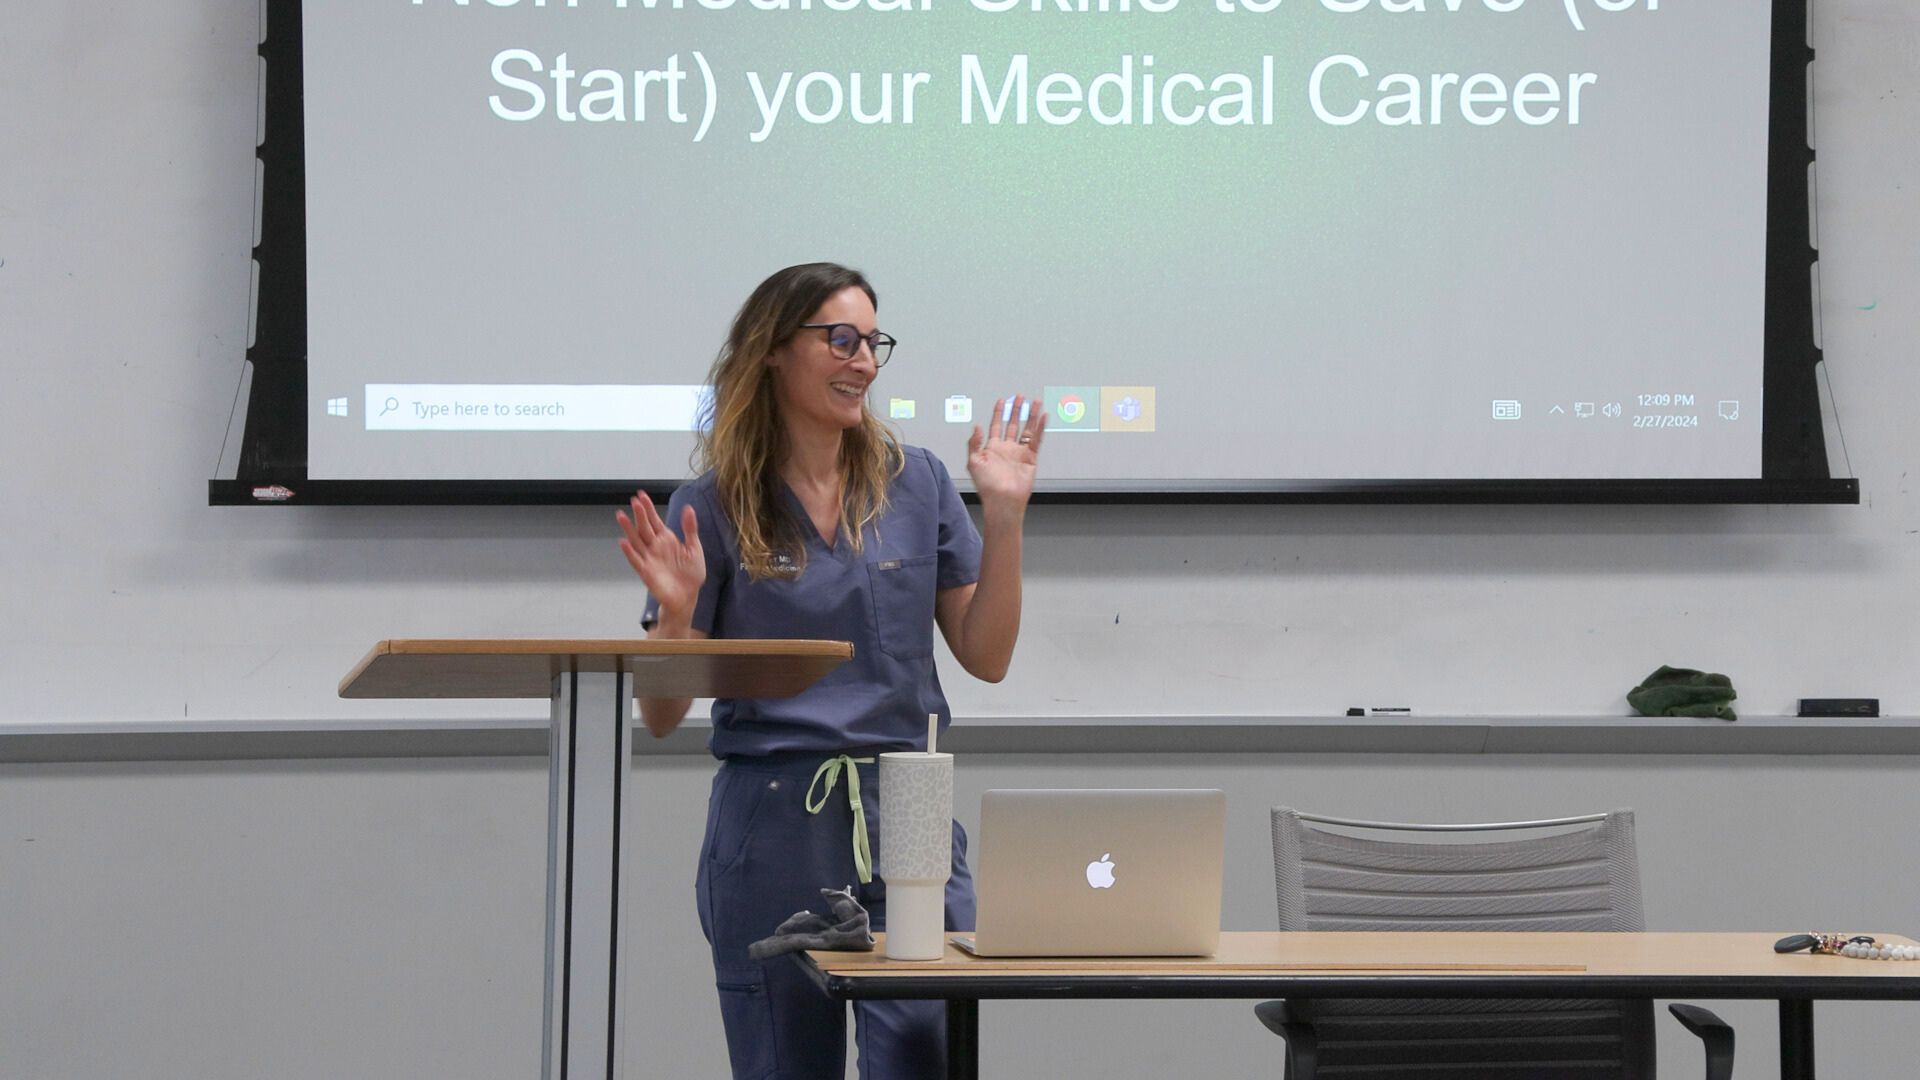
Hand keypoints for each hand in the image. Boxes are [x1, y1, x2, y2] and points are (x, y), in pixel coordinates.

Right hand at [616, 494, 705, 626]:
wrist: (688, 596)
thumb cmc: (691, 573)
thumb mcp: (694, 548)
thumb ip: (690, 529)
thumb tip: (688, 508)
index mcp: (666, 539)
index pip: (655, 520)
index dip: (648, 508)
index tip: (641, 495)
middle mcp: (655, 547)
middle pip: (644, 528)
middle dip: (639, 514)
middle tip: (633, 501)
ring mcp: (649, 558)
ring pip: (636, 540)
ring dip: (628, 529)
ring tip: (620, 515)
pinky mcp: (646, 572)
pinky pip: (636, 560)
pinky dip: (629, 552)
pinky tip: (623, 542)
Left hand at [967, 394, 1045, 511]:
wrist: (1003, 499)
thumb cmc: (987, 485)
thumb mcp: (973, 461)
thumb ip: (974, 442)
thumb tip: (976, 426)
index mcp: (992, 448)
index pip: (996, 425)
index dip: (998, 412)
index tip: (1001, 401)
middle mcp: (1006, 449)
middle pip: (1012, 424)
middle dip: (1016, 410)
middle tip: (1019, 397)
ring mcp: (1019, 452)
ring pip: (1026, 429)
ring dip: (1030, 415)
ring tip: (1034, 402)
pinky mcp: (1031, 458)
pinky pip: (1036, 439)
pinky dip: (1040, 428)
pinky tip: (1043, 417)